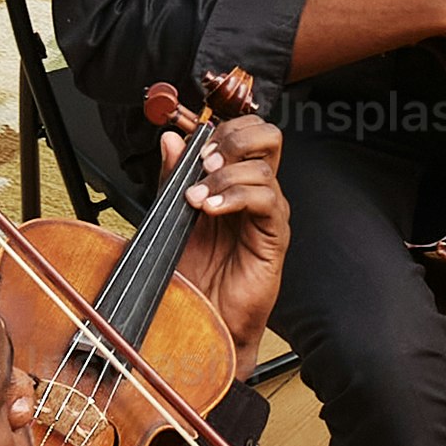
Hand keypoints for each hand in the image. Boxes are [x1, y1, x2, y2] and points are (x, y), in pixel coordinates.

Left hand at [147, 87, 289, 349]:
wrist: (200, 318)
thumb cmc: (192, 274)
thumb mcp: (171, 214)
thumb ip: (172, 176)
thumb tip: (171, 138)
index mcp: (234, 180)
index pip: (244, 131)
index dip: (222, 127)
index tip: (191, 142)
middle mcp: (255, 191)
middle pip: (267, 135)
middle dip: (232, 138)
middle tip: (204, 160)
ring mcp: (267, 212)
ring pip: (263, 166)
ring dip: (224, 175)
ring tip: (197, 198)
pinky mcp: (273, 235)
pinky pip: (266, 199)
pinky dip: (235, 196)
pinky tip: (211, 209)